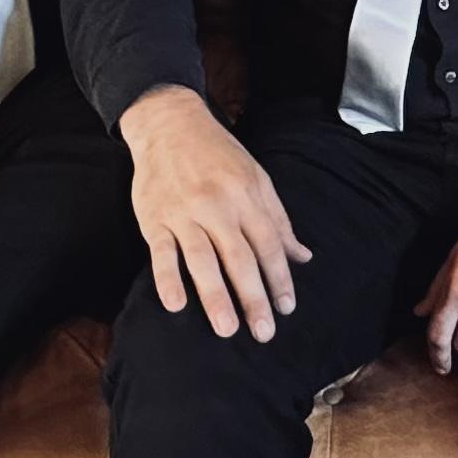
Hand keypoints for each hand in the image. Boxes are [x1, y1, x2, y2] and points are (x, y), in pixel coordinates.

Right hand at [121, 85, 311, 341]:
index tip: (286, 308)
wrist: (169, 124)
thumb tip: (303, 256)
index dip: (279, 278)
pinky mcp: (155, 218)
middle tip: (264, 333)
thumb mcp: (257, 178)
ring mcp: (184, 213)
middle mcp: (218, 206)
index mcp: (247, 196)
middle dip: (253, 298)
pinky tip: (177, 304)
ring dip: (215, 296)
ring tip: (227, 329)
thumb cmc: (218, 155)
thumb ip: (278, 221)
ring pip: (202, 260)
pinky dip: (168, 278)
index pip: (268, 245)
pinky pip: (162, 252)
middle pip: (239, 258)